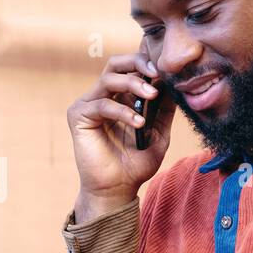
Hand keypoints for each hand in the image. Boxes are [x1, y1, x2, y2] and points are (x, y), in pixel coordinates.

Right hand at [67, 40, 178, 222]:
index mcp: (120, 97)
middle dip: (138, 63)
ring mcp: (89, 104)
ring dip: (133, 84)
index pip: (130, 69)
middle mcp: (103, 97)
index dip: (146, 63)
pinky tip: (139, 122)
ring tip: (152, 96)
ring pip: (109, 79)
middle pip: (116, 65)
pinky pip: (102, 105)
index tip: (167, 69)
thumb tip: (173, 85)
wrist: (118, 189)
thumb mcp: (158, 134)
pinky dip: (122, 111)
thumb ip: (164, 110)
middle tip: (157, 72)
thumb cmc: (136, 164)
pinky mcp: (78, 116)